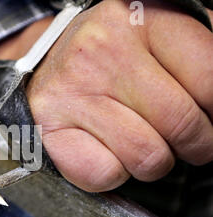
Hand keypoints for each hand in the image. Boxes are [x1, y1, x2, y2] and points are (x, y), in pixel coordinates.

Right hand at [0, 0, 212, 191]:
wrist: (43, 70)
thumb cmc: (107, 60)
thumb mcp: (154, 38)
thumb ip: (196, 56)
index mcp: (140, 19)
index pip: (209, 78)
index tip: (210, 119)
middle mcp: (102, 51)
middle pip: (182, 123)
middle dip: (196, 145)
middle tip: (187, 141)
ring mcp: (72, 92)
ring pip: (147, 157)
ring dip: (152, 162)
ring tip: (139, 142)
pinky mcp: (50, 128)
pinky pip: (105, 175)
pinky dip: (113, 174)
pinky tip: (106, 151)